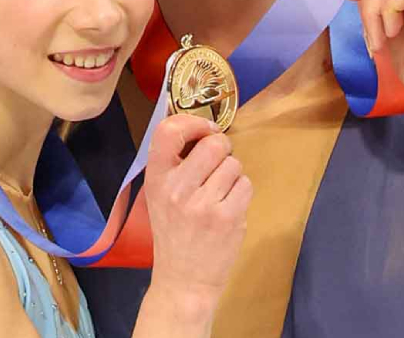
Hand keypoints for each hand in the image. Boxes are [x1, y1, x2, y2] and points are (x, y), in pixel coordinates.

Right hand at [144, 114, 251, 315]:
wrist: (183, 281)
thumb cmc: (174, 234)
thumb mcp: (160, 196)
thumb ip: (175, 164)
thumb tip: (204, 130)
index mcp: (156, 179)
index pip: (168, 131)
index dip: (192, 122)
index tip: (204, 131)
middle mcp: (177, 189)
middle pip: (214, 144)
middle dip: (223, 150)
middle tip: (218, 165)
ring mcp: (203, 204)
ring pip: (234, 164)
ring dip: (233, 175)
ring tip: (220, 194)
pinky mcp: (228, 218)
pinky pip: (246, 184)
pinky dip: (242, 192)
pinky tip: (229, 207)